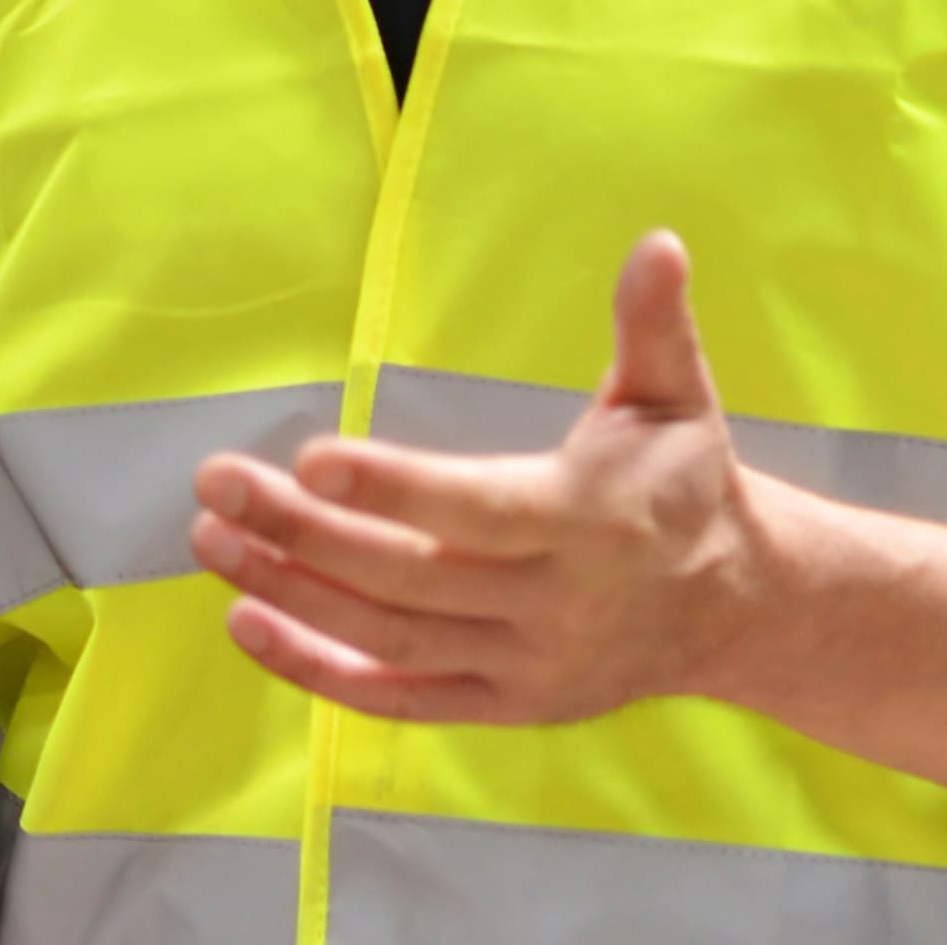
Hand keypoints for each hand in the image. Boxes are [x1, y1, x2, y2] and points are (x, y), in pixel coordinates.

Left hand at [190, 231, 772, 726]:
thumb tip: (657, 243)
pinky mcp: (506, 704)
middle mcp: (555, 604)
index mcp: (589, 521)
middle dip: (302, 534)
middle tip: (216, 485)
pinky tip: (249, 626)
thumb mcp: (678, 398)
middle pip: (408, 576)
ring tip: (212, 542)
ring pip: (390, 636)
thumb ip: (652, 324)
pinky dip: (321, 671)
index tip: (309, 461)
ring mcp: (526, 665)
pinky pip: (400, 699)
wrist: (734, 610)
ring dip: (292, 594)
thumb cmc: (685, 485)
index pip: (475, 510)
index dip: (393, 490)